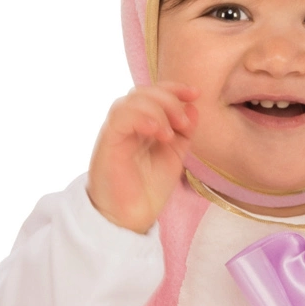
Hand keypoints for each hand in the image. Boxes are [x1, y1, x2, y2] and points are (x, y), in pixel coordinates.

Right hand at [87, 83, 198, 232]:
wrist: (130, 217)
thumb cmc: (149, 188)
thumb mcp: (175, 155)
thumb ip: (185, 131)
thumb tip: (193, 105)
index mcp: (142, 124)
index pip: (154, 93)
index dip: (174, 88)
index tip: (195, 93)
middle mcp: (127, 124)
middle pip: (143, 92)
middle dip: (169, 99)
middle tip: (184, 123)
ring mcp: (116, 132)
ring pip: (131, 100)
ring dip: (157, 109)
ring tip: (171, 133)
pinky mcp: (108, 142)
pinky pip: (120, 117)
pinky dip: (142, 117)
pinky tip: (158, 131)